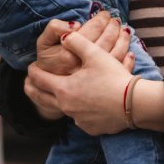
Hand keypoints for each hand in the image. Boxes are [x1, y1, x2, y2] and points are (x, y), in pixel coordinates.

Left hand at [26, 32, 152, 135]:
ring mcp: (78, 119)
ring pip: (62, 109)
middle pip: (41, 98)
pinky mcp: (90, 128)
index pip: (39, 79)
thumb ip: (76, 42)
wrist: (134, 104)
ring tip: (61, 93)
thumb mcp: (95, 54)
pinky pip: (80, 119)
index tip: (30, 68)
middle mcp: (66, 106)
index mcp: (63, 88)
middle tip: (28, 84)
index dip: (33, 71)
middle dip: (33, 90)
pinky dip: (80, 111)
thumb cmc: (113, 77)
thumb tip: (65, 36)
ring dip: (59, 100)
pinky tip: (87, 105)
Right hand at [32, 13, 128, 77]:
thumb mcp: (44, 43)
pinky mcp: (104, 85)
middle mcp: (84, 66)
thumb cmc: (48, 63)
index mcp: (70, 54)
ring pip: (117, 53)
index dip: (100, 19)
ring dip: (123, 39)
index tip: (105, 14)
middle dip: (113, 26)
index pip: (92, 30)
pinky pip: (121, 69)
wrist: (50, 90)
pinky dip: (128, 58)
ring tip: (124, 30)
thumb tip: (75, 26)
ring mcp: (96, 77)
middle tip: (115, 20)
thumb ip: (55, 29)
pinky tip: (129, 51)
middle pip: (106, 40)